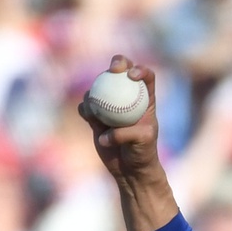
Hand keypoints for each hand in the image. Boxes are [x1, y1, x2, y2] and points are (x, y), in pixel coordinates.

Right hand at [78, 55, 162, 183]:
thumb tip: (107, 132)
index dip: (140, 69)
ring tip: (97, 109)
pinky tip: (89, 117)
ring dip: (95, 91)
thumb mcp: (143, 142)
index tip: (132, 75)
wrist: (130, 168)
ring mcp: (111, 104)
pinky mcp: (97, 115)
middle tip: (113, 70)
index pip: (146, 76)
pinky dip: (86, 109)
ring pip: (99, 86)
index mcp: (145, 99)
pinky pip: (87, 106)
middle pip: (121, 71)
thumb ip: (128, 133)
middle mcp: (128, 97)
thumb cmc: (143, 153)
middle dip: (118, 62)